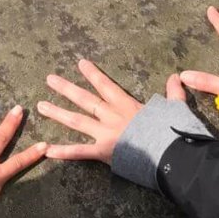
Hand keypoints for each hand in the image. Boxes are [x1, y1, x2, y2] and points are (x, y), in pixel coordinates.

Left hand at [39, 58, 186, 162]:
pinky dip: (63, 152)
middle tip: (49, 79)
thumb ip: (173, 92)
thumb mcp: (175, 107)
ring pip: (76, 120)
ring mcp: (105, 133)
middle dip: (66, 88)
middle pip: (84, 99)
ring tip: (40, 105)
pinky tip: (47, 150)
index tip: (80, 63)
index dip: (93, 73)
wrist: (170, 154)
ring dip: (57, 112)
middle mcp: (111, 115)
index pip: (106, 84)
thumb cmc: (172, 131)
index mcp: (126, 104)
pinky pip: (79, 152)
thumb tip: (177, 76)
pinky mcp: (103, 152)